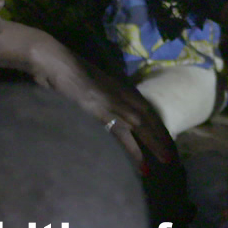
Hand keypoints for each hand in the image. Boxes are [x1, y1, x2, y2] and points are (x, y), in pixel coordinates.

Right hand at [9, 25, 173, 164]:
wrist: (58, 63)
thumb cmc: (72, 71)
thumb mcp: (96, 82)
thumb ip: (106, 95)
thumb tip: (111, 108)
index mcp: (123, 89)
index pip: (148, 110)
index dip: (157, 126)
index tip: (166, 140)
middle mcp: (123, 97)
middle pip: (149, 120)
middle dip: (160, 139)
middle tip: (169, 158)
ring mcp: (114, 106)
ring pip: (140, 129)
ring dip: (152, 147)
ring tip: (161, 164)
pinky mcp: (102, 115)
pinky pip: (122, 137)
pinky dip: (132, 151)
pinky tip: (139, 165)